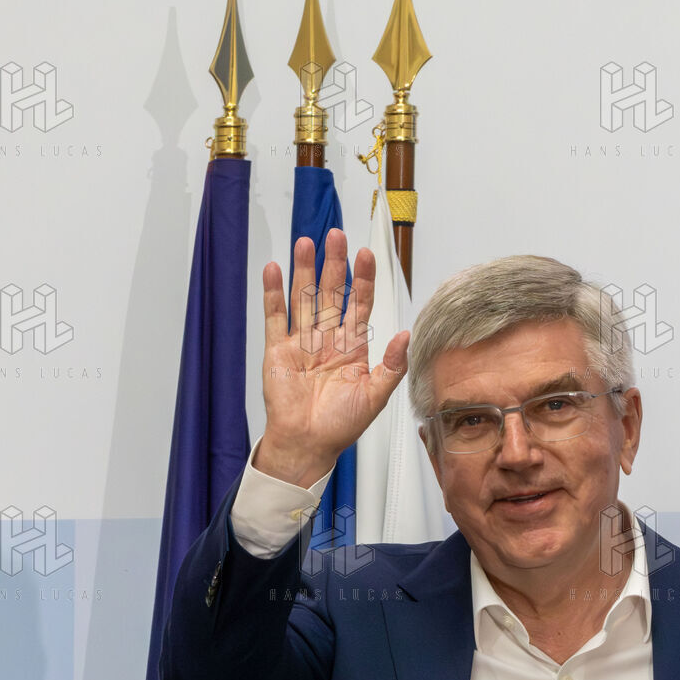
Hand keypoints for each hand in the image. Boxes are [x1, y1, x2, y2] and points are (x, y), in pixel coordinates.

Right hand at [253, 228, 410, 486]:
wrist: (308, 444)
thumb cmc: (341, 425)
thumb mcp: (375, 396)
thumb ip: (392, 366)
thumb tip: (406, 336)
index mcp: (353, 347)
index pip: (360, 304)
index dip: (363, 280)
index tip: (366, 255)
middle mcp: (328, 339)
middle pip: (332, 293)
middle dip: (335, 264)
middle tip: (336, 235)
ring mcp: (302, 342)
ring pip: (304, 298)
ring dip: (304, 270)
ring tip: (306, 242)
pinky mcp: (278, 350)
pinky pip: (275, 317)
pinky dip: (273, 293)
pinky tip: (274, 270)